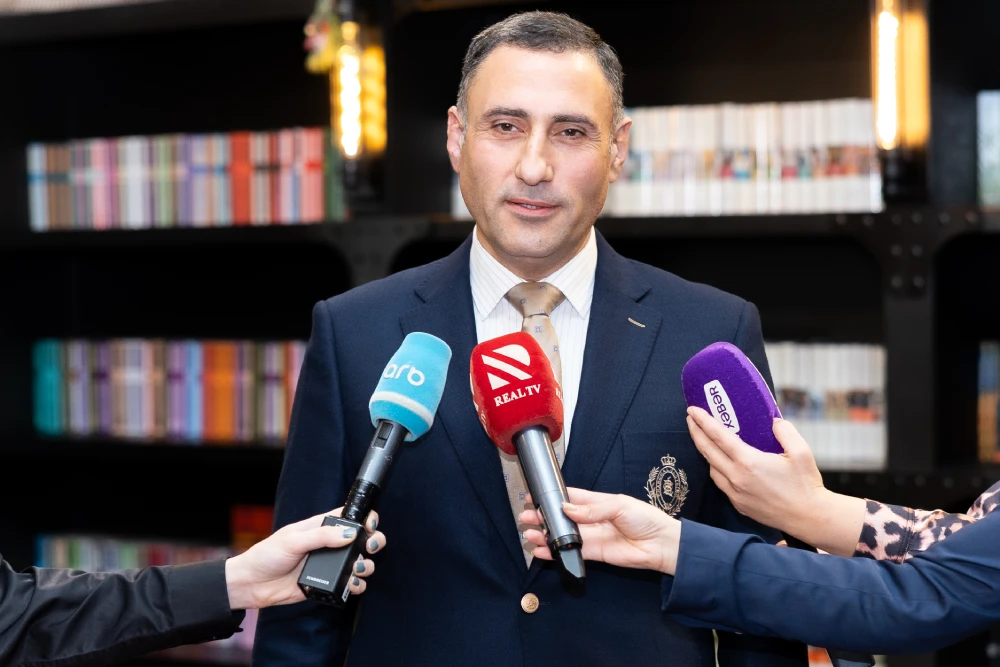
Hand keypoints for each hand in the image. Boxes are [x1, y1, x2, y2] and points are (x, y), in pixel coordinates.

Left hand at [224, 507, 385, 608]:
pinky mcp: (327, 584)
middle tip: (369, 548)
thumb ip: (322, 536)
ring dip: (366, 566)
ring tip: (358, 569)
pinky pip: (349, 584)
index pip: (350, 517)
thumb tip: (350, 533)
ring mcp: (329, 565)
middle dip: (374, 542)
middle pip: (362, 539)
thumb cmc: (267, 555)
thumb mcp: (293, 540)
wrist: (252, 585)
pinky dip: (355, 585)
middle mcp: (329, 545)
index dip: (365, 518)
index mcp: (321, 527)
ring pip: (361, 562)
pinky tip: (350, 585)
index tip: (370, 525)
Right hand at [518, 487, 681, 574]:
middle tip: (527, 516)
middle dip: (544, 517)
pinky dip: (555, 552)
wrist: (662, 545)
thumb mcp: (619, 505)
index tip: (536, 496)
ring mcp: (592, 537)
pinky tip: (542, 551)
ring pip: (563, 535)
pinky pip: (571, 552)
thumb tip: (567, 507)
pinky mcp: (595, 553)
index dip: (553, 497)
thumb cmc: (647, 519)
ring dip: (546, 535)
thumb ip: (592, 508)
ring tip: (529, 534)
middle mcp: (592, 519)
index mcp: (598, 502)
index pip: (570, 497)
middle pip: (562, 517)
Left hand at [685, 405, 824, 533]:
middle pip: (707, 451)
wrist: (809, 518)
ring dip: (705, 452)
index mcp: (748, 462)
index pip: (718, 436)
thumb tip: (773, 421)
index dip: (703, 421)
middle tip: (690, 418)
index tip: (692, 410)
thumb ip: (785, 431)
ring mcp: (735, 493)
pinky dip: (717, 470)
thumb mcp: (801, 452)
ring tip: (704, 439)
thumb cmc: (806, 485)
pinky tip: (721, 463)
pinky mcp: (739, 505)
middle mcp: (736, 478)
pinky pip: (721, 483)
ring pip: (712, 469)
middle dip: (696, 432)